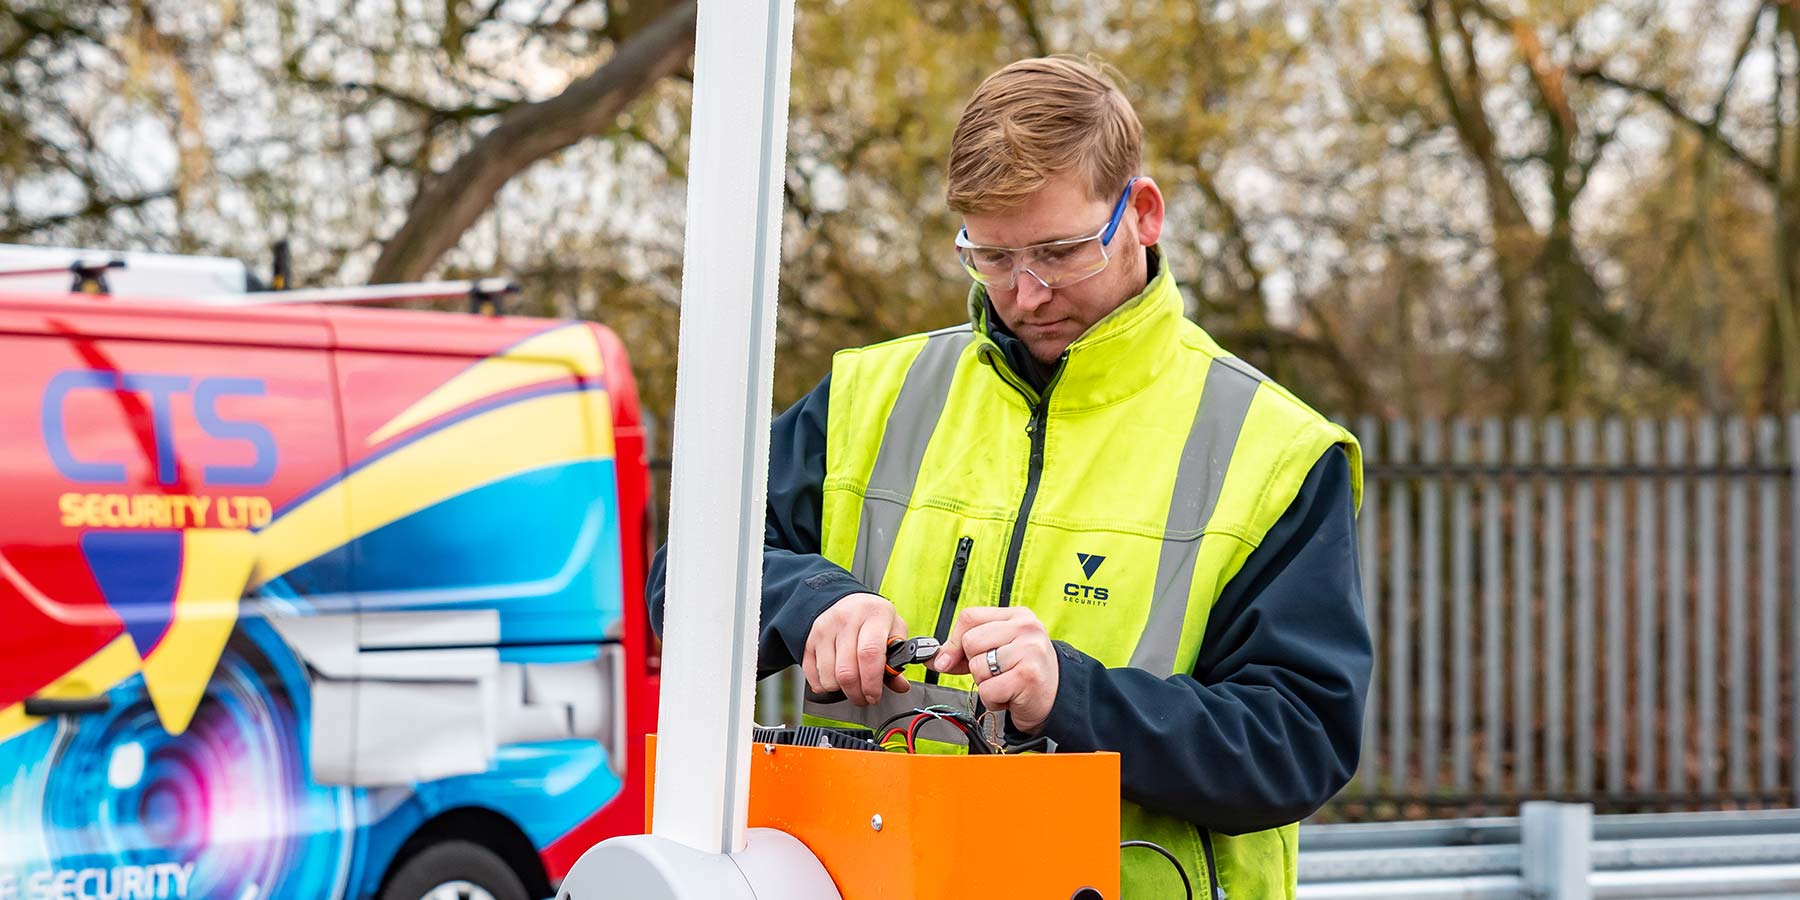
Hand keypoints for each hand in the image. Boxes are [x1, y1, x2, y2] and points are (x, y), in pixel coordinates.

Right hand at [804, 593, 908, 705]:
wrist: (848, 601)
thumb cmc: (873, 618)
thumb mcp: (895, 629)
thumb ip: (898, 658)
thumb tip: (900, 685)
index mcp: (873, 615)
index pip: (869, 653)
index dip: (872, 682)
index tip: (874, 696)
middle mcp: (847, 619)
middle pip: (846, 671)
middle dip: (857, 694)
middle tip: (864, 698)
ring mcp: (825, 628)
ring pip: (828, 677)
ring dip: (840, 691)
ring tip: (851, 686)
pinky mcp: (810, 638)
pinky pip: (812, 674)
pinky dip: (823, 686)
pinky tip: (835, 679)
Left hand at [931, 606, 1059, 732]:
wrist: (1056, 699)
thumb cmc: (1025, 672)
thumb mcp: (998, 650)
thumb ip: (965, 650)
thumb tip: (935, 658)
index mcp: (1017, 616)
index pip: (969, 617)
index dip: (954, 641)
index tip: (951, 658)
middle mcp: (1026, 628)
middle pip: (970, 641)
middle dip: (974, 664)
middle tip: (997, 672)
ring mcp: (1029, 650)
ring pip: (976, 666)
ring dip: (985, 684)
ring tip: (1006, 682)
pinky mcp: (1027, 676)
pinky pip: (987, 690)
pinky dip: (993, 699)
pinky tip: (1011, 695)